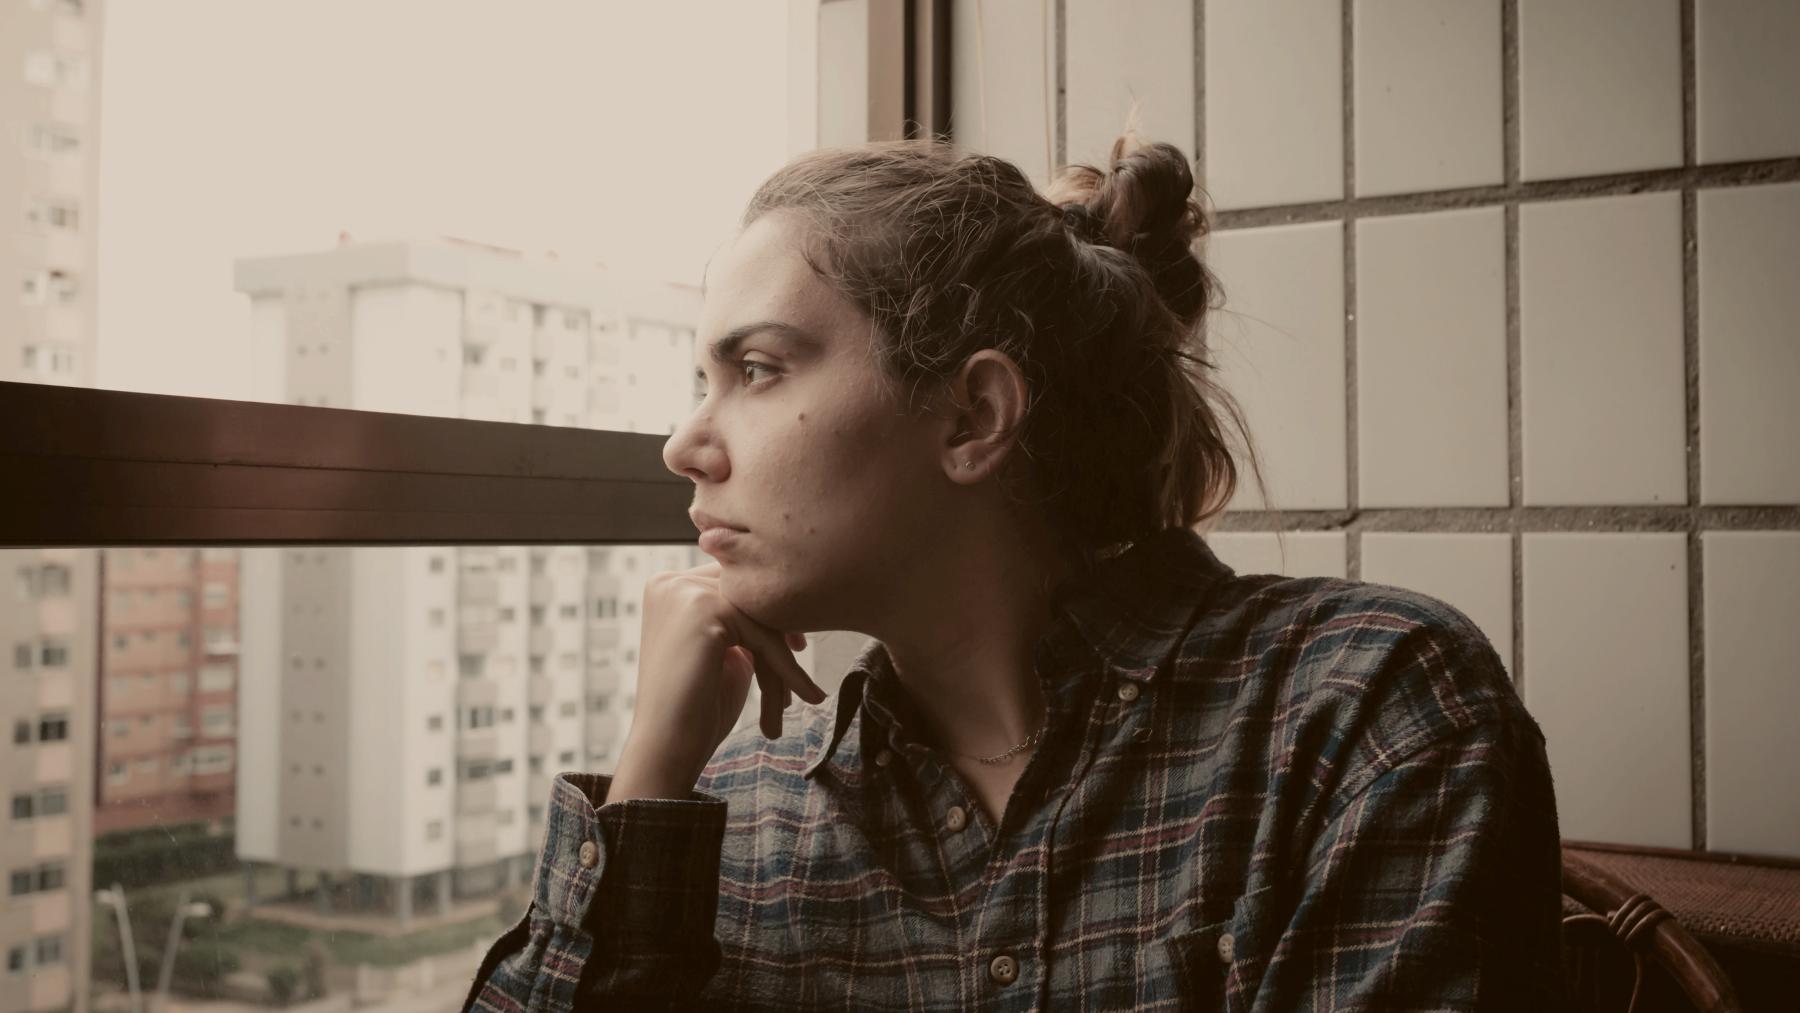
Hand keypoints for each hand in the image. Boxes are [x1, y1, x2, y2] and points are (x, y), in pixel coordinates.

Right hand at [604, 561, 824, 803]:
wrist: (667, 749)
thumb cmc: (696, 707)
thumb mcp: (725, 650)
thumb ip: (744, 621)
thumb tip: (788, 599)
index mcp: (670, 588)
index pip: (737, 587)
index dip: (770, 617)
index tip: (796, 646)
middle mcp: (671, 582)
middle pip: (751, 600)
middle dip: (780, 639)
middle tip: (799, 680)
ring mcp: (684, 592)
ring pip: (760, 619)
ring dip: (782, 664)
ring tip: (788, 704)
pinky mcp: (703, 610)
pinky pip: (762, 636)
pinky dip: (787, 670)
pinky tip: (809, 696)